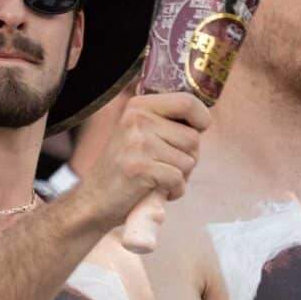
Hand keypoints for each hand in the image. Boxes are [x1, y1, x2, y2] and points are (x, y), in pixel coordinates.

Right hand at [72, 91, 210, 227]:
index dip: (201, 120)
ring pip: (189, 161)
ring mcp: (137, 143)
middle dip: (188, 157)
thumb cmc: (127, 167)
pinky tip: (155, 190)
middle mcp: (136, 120)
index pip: (188, 102)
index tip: (194, 132)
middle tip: (163, 164)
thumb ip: (168, 121)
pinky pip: (179, 180)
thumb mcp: (141, 132)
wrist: (95, 197)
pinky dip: (174, 191)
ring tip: (156, 176)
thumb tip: (205, 119)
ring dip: (180, 176)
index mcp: (138, 106)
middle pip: (193, 137)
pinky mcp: (140, 168)